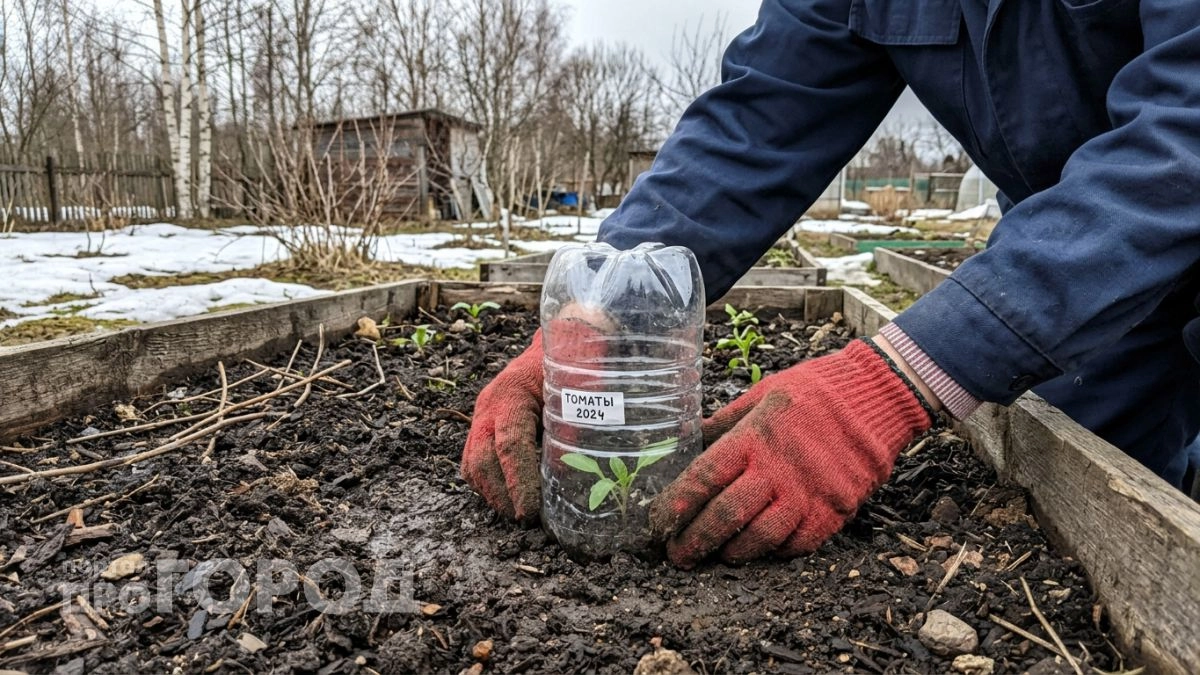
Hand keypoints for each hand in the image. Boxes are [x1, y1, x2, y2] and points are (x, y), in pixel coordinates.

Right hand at [461, 311, 609, 520]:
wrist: (565, 338)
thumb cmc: (576, 362)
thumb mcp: (582, 391)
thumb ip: (574, 427)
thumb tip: (567, 473)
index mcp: (511, 394)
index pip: (509, 446)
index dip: (518, 482)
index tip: (529, 510)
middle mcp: (489, 405)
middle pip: (482, 459)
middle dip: (502, 494)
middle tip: (524, 519)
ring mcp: (482, 414)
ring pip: (472, 463)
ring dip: (492, 492)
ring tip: (515, 513)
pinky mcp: (483, 424)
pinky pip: (474, 459)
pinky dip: (487, 482)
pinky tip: (507, 496)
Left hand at [649, 339, 933, 567]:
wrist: (878, 396)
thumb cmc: (813, 390)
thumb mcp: (761, 395)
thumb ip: (723, 424)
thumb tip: (685, 442)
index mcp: (754, 437)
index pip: (703, 478)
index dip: (675, 505)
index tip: (657, 523)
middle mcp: (778, 468)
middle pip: (726, 516)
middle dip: (695, 541)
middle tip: (677, 555)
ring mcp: (809, 492)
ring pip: (760, 538)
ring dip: (732, 552)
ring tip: (717, 554)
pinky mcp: (835, 510)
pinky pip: (797, 544)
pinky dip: (774, 551)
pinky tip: (760, 548)